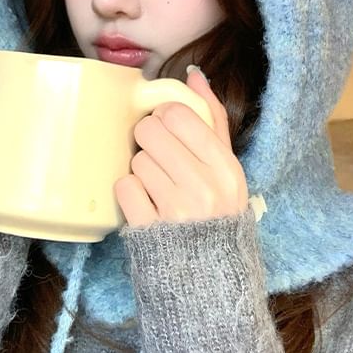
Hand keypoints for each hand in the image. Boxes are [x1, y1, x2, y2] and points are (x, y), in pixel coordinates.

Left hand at [115, 67, 248, 225]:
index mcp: (227, 168)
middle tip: (158, 156)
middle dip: (149, 140)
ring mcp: (177, 209)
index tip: (167, 128)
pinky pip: (124, 187)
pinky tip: (145, 203)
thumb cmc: (216, 213)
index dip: (165, 116)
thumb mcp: (227, 169)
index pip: (180, 115)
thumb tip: (195, 76)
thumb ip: (213, 119)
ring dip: (141, 170)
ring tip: (157, 186)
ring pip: (137, 159)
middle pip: (151, 130)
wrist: (208, 276)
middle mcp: (205, 187)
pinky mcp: (149, 229)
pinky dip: (130, 193)